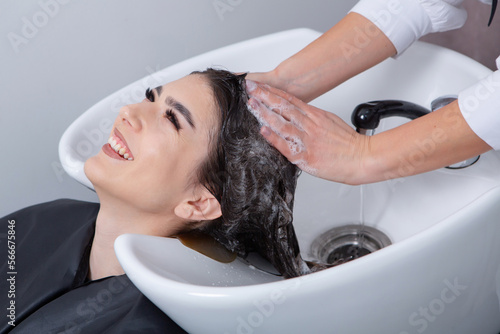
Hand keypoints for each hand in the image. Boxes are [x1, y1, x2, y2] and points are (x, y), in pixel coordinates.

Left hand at [246, 79, 369, 184]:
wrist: (363, 158)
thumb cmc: (349, 144)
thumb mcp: (331, 123)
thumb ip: (314, 119)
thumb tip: (300, 115)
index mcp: (316, 116)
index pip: (290, 99)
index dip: (272, 91)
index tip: (259, 86)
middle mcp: (310, 125)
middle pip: (283, 107)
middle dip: (264, 96)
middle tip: (250, 88)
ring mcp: (307, 140)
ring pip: (282, 123)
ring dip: (265, 112)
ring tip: (252, 104)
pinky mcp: (306, 157)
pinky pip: (286, 146)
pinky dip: (274, 138)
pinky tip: (263, 130)